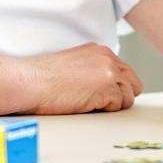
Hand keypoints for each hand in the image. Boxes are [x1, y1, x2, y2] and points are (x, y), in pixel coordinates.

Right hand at [18, 44, 142, 114]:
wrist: (30, 82)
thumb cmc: (43, 79)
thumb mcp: (75, 65)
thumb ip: (94, 71)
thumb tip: (108, 89)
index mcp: (100, 51)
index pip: (124, 72)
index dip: (117, 88)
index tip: (103, 96)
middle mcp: (108, 57)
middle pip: (133, 84)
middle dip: (120, 97)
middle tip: (99, 104)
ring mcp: (109, 71)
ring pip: (127, 98)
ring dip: (111, 106)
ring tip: (86, 103)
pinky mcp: (107, 87)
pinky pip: (117, 106)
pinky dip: (103, 111)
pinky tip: (84, 105)